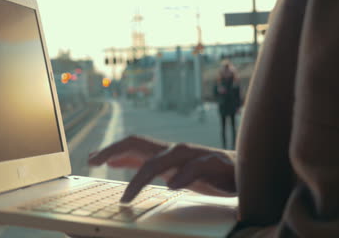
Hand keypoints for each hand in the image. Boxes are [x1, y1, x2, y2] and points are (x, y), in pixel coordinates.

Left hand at [88, 136, 235, 202]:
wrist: (246, 172)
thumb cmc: (205, 172)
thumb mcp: (169, 169)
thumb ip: (144, 164)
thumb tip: (117, 160)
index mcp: (166, 153)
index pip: (134, 143)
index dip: (111, 148)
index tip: (92, 159)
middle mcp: (177, 150)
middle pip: (141, 143)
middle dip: (116, 150)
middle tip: (95, 163)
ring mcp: (196, 155)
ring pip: (165, 157)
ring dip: (143, 175)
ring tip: (127, 196)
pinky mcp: (216, 165)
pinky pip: (198, 167)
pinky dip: (184, 175)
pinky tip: (173, 186)